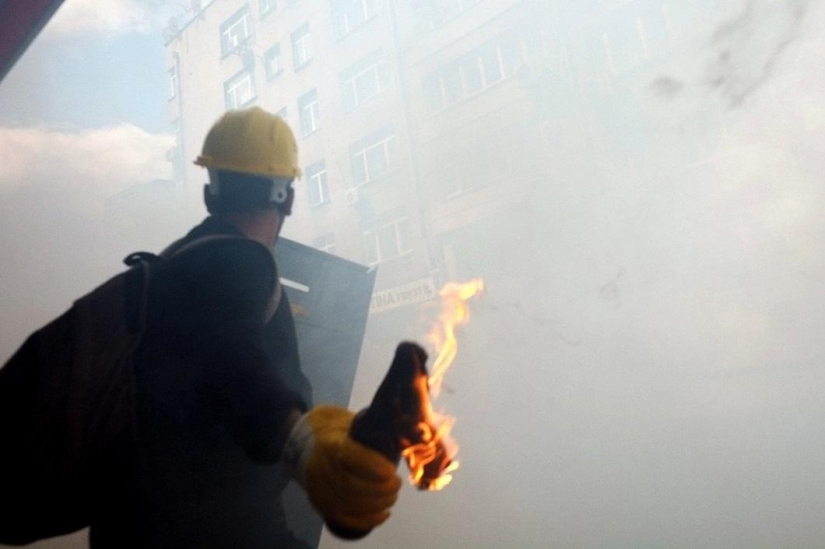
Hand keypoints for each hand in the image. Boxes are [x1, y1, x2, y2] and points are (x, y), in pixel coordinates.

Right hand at [283, 406, 401, 532]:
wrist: (307, 443)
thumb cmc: (338, 432)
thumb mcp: (352, 422)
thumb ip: (373, 429)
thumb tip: (403, 436)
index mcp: (330, 444)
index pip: (350, 457)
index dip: (374, 466)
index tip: (391, 469)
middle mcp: (321, 468)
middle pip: (352, 486)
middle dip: (381, 489)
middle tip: (396, 484)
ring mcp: (319, 489)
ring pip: (351, 505)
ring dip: (378, 504)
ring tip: (392, 496)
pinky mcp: (320, 504)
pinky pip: (345, 519)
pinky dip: (368, 520)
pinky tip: (384, 513)